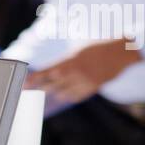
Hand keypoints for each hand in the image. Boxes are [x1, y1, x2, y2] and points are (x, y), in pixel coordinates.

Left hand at [24, 39, 142, 104]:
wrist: (120, 52)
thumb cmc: (98, 48)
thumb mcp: (78, 51)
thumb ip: (64, 62)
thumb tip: (50, 73)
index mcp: (69, 60)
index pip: (46, 72)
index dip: (34, 79)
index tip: (24, 84)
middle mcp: (74, 72)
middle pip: (51, 85)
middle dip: (42, 87)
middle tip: (33, 88)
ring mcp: (84, 82)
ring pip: (62, 93)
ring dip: (56, 91)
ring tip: (54, 88)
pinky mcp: (92, 88)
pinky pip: (75, 97)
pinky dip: (69, 95)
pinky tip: (67, 92)